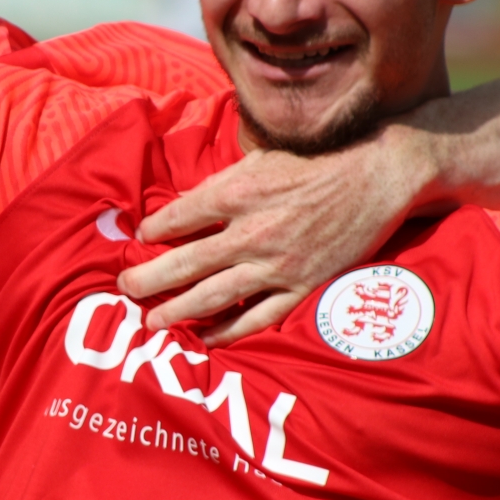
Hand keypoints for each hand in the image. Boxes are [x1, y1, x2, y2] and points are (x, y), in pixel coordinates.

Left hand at [118, 129, 433, 345]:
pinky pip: (258, 318)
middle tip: (124, 290)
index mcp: (237, 193)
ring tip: (152, 321)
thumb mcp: (260, 161)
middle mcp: (251, 232)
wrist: (375, 179)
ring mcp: (276, 264)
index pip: (179, 217)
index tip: (141, 240)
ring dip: (178, 310)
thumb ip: (220, 186)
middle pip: (186, 261)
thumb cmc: (314, 164)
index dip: (154, 230)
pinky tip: (206, 338)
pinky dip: (229, 331)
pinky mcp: (300, 286)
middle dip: (149, 279)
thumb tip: (183, 206)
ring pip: (215, 295)